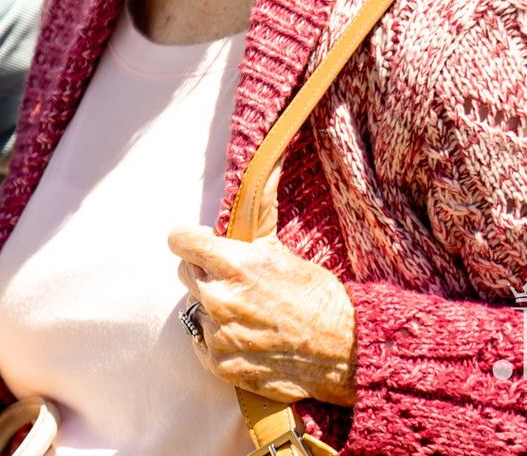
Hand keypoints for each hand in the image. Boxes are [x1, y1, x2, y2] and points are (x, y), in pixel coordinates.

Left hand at [168, 170, 357, 406]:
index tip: (201, 245)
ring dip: (214, 308)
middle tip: (238, 282)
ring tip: (249, 312)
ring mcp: (218, 334)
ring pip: (196, 308)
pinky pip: (202, 342)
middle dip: (207, 273)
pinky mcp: (220, 364)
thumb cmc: (318, 297)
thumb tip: (264, 163)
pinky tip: (247, 336)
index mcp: (231, 263)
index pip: (180, 241)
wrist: (346, 352)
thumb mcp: (280, 250)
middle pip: (186, 273)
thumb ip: (254, 217)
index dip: (191, 240)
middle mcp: (218, 297)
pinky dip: (218, 340)